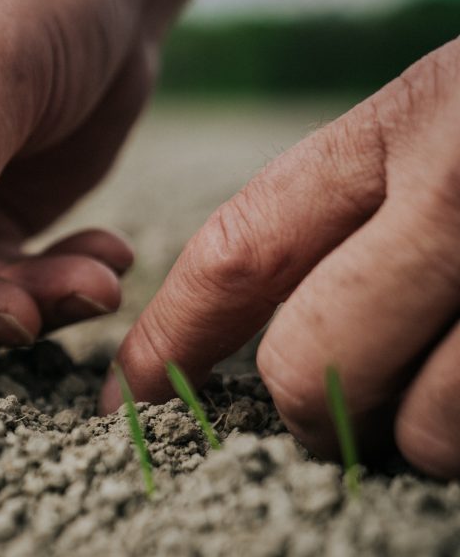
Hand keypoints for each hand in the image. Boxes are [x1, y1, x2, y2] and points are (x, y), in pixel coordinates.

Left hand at [104, 40, 459, 477]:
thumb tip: (250, 341)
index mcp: (415, 121)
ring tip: (459, 377)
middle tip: (343, 406)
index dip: (169, 343)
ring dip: (425, 437)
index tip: (130, 400)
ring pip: (421, 433)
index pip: (239, 252)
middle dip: (312, 409)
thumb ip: (354, 206)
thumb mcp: (451, 119)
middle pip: (309, 369)